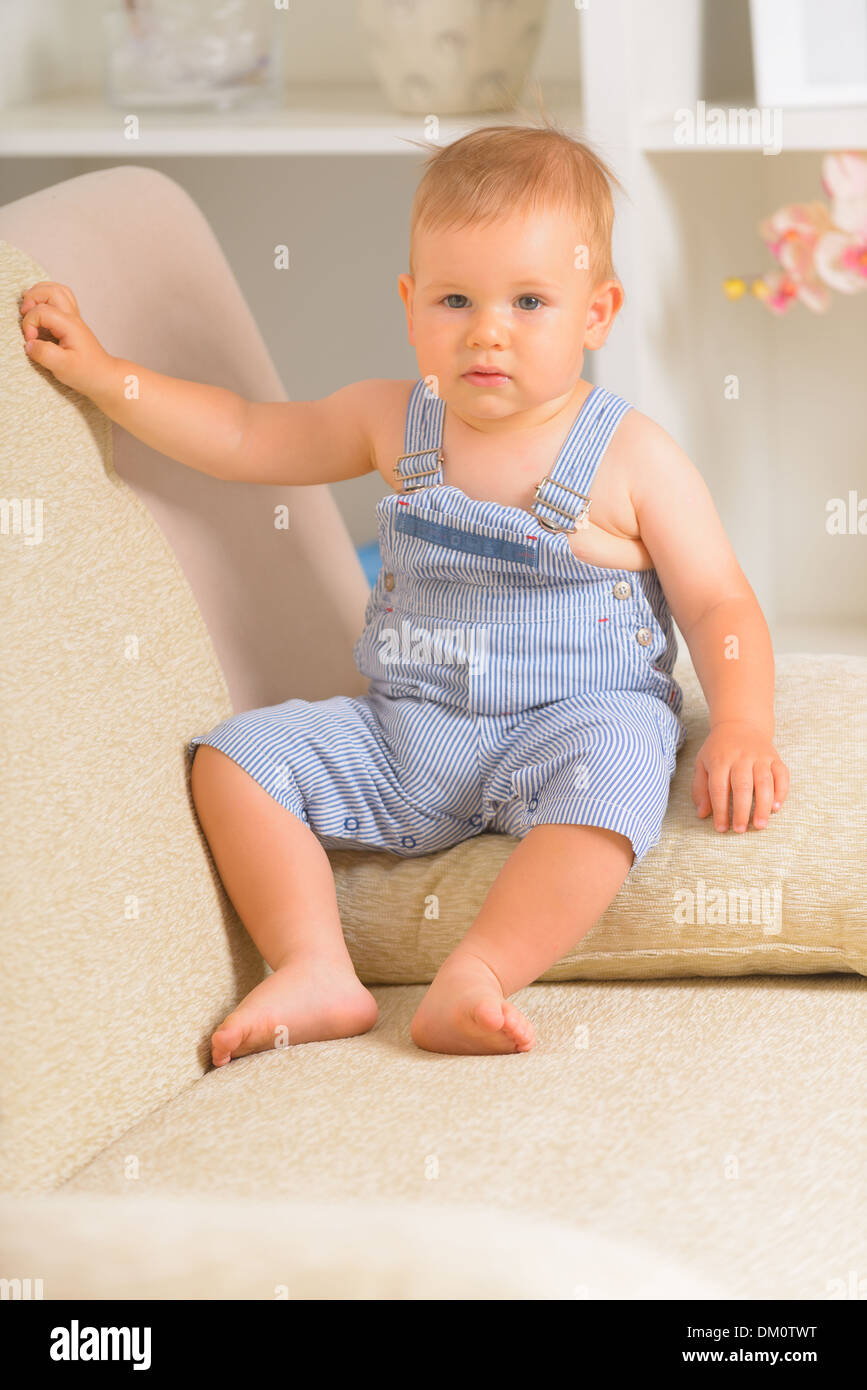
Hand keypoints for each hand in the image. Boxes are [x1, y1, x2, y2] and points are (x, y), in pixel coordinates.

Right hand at [18, 281, 113, 396]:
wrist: (103, 376)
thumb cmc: (86, 373)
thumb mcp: (62, 367)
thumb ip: (43, 354)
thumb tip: (29, 343)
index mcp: (69, 326)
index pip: (42, 311)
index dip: (29, 323)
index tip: (30, 340)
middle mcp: (72, 317)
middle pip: (52, 291)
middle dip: (32, 298)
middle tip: (24, 313)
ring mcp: (74, 318)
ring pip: (58, 290)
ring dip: (40, 293)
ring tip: (28, 305)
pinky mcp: (72, 322)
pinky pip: (61, 299)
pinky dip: (47, 298)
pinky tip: (39, 307)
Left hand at [692, 720, 788, 832]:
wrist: (739, 724)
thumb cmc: (718, 750)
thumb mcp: (702, 764)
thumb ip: (700, 789)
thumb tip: (702, 814)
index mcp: (719, 760)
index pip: (719, 788)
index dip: (720, 810)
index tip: (721, 828)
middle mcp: (741, 758)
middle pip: (742, 786)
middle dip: (742, 810)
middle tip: (741, 830)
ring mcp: (760, 757)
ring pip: (764, 782)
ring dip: (763, 805)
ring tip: (760, 825)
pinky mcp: (775, 758)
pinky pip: (782, 775)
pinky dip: (781, 792)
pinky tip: (776, 807)